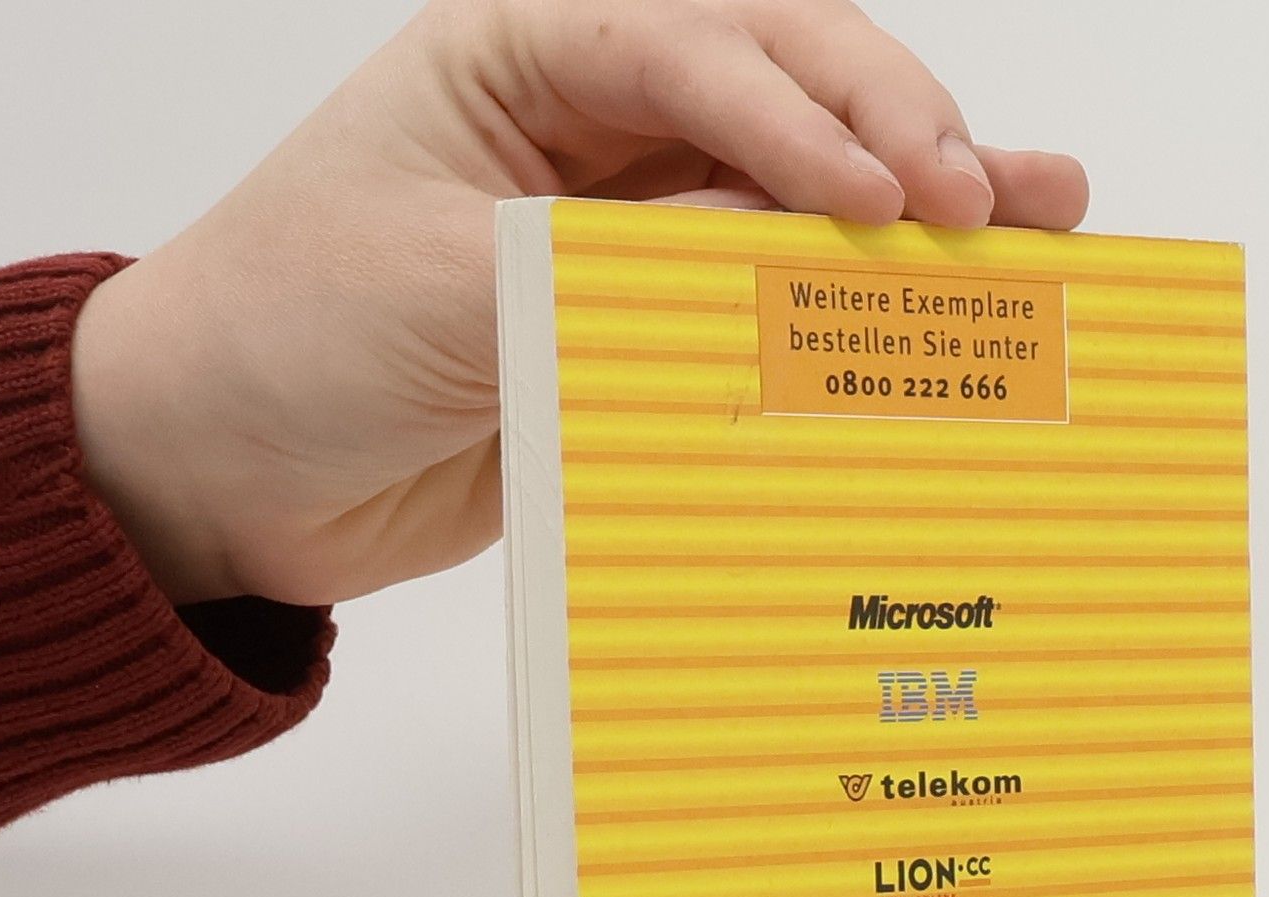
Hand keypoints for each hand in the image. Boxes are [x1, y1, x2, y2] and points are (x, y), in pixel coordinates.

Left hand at [70, 0, 1089, 608]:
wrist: (224, 478)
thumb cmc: (282, 342)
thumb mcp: (438, 279)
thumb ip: (609, 264)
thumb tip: (785, 253)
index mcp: (526, 53)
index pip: (697, 47)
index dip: (800, 112)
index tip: (879, 194)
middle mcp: (600, 124)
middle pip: (787, 85)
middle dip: (892, 131)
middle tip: (977, 199)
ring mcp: (637, 230)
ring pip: (807, 189)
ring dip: (924, 195)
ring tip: (1045, 209)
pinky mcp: (654, 334)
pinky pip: (778, 305)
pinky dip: (865, 306)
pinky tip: (963, 292)